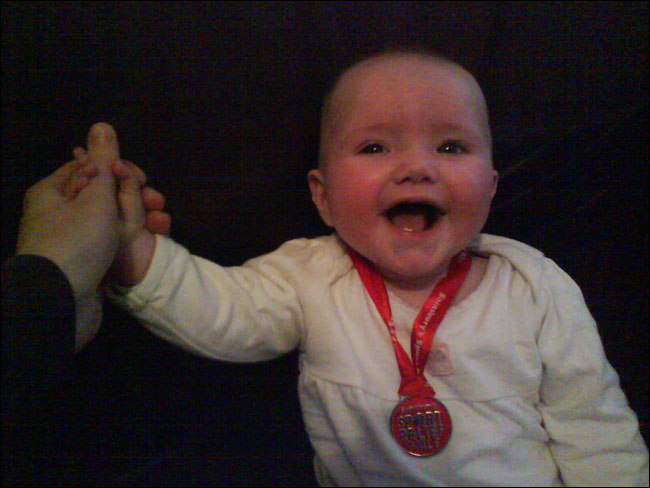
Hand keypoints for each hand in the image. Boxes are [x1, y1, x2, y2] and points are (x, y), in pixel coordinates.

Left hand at [66, 129, 168, 286]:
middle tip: (156, 204)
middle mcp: (56, 213)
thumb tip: (102, 124)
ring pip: (108, 220)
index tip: (143, 178)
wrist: (59, 302)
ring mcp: (69, 240)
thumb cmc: (77, 241)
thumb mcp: (95, 197)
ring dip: (136, 218)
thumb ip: (103, 162)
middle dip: (132, 196)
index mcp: (52, 192)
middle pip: (101, 194)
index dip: (118, 169)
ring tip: (160, 223)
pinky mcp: (81, 262)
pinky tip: (148, 240)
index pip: (89, 167)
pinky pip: (107, 242)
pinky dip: (127, 238)